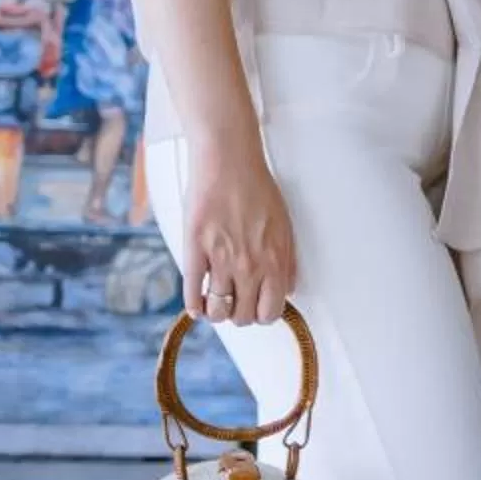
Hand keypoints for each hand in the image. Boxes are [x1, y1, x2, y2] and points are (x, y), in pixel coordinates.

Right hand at [183, 145, 296, 326]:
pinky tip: (195, 306)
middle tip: (235, 303)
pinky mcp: (194, 250)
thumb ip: (287, 260)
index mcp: (275, 259)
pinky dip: (193, 306)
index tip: (257, 307)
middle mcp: (250, 265)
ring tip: (215, 304)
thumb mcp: (284, 225)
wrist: (228, 163)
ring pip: (218, 310)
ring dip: (217, 312)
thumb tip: (288, 289)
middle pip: (244, 316)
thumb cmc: (257, 190)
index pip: (271, 311)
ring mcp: (221, 259)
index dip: (263, 315)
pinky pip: (191, 293)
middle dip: (240, 315)